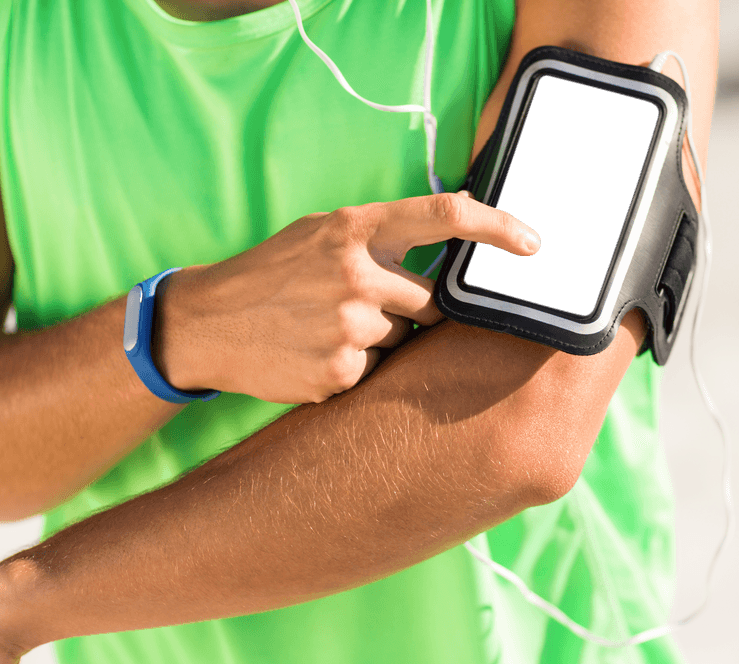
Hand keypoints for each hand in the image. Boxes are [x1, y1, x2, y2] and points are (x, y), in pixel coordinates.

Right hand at [156, 192, 539, 403]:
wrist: (205, 324)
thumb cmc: (270, 273)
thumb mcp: (319, 234)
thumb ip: (381, 234)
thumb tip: (455, 227)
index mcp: (353, 229)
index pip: (444, 215)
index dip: (497, 227)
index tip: (533, 243)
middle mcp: (356, 274)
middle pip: (430, 303)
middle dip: (411, 310)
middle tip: (363, 308)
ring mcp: (348, 327)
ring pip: (404, 341)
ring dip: (381, 341)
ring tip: (325, 330)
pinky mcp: (339, 373)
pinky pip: (376, 373)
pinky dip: (356, 368)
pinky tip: (315, 354)